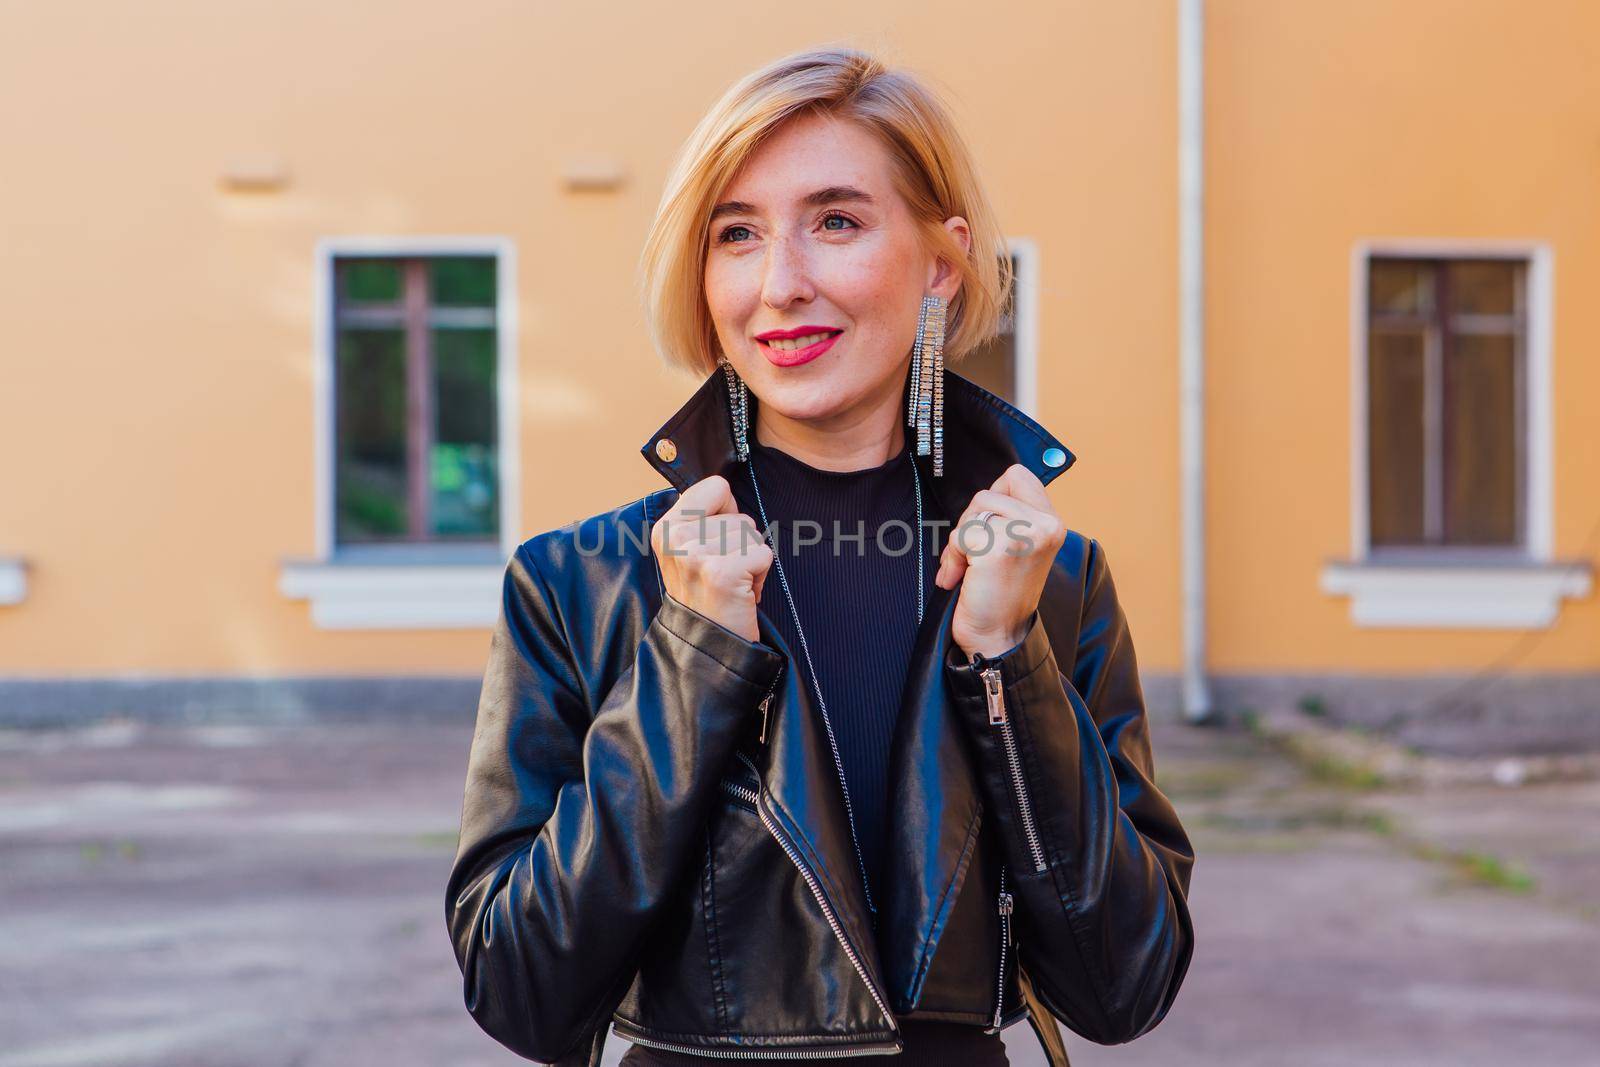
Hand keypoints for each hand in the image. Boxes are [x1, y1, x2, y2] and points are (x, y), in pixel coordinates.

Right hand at [652, 475, 773, 643]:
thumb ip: (702, 517)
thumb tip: (724, 487)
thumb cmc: (707, 595)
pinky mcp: (721, 572)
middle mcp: (675, 537)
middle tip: (723, 573)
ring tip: (731, 584)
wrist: (706, 645)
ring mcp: (696, 554)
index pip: (716, 486)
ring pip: (753, 535)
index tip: (717, 543)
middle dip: (741, 543)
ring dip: (751, 561)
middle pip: (740, 514)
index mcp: (665, 527)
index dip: (727, 514)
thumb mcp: (689, 550)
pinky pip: (763, 555)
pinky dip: (760, 575)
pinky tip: (741, 593)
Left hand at [935, 463, 1065, 659]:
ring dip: (962, 541)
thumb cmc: (999, 593)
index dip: (994, 497)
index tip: (990, 528)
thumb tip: (985, 495)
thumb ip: (1010, 516)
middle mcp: (1047, 525)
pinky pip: (961, 535)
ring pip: (974, 510)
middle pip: (989, 491)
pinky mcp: (1000, 547)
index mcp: (1052, 522)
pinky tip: (962, 579)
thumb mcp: (1018, 545)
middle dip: (973, 522)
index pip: (1017, 476)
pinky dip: (953, 558)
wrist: (997, 637)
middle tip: (977, 554)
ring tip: (972, 568)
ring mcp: (1026, 534)